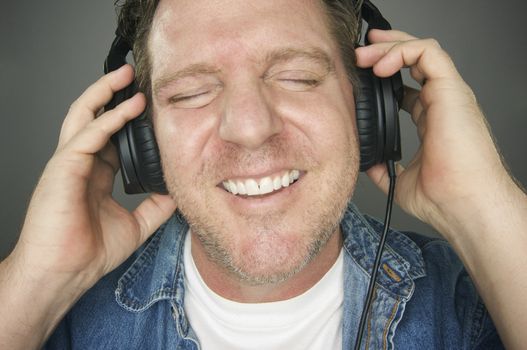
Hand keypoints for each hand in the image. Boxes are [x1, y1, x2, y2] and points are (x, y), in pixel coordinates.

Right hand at [10, 64, 176, 286]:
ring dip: (104, 93)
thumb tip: (178, 191)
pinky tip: (127, 109)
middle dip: (111, 93)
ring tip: (126, 77)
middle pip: (93, 116)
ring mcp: (68, 163)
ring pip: (83, 116)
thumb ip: (156, 205)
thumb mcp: (136, 224)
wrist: (65, 274)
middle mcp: (80, 163)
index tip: (150, 106)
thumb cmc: (89, 252)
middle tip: (133, 76)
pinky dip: (107, 120)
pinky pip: (86, 135)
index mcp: (95, 174)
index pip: (111, 136)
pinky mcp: (62, 168)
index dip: (129, 118)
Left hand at [356, 29, 518, 238]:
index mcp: (431, 120)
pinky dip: (401, 52)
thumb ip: (383, 167)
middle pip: (414, 62)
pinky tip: (380, 66)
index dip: (384, 76)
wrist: (462, 206)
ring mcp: (447, 95)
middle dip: (383, 51)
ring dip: (388, 47)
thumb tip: (368, 163)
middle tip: (358, 55)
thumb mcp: (399, 180)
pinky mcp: (451, 90)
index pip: (408, 86)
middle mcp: (441, 103)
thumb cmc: (443, 198)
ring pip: (421, 51)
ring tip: (364, 55)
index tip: (360, 76)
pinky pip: (428, 53)